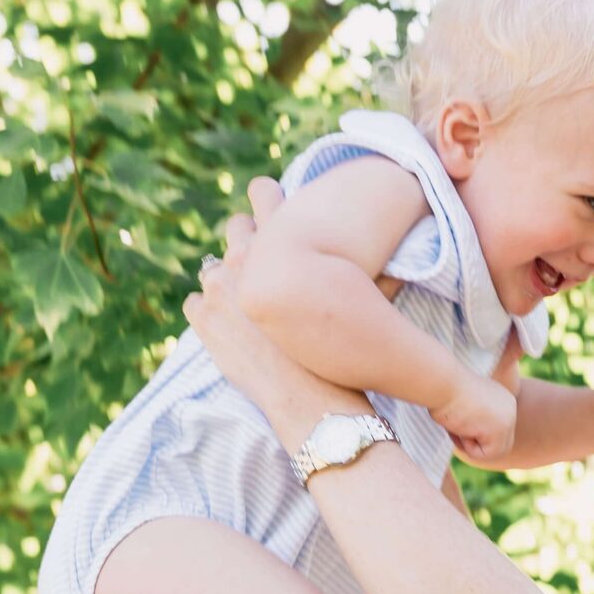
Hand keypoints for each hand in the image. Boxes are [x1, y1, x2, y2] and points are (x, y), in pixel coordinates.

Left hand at [184, 179, 364, 445]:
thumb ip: (378, 272)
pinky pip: (194, 303)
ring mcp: (218, 289)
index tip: (271, 209)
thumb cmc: (344, 350)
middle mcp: (243, 256)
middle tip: (259, 258)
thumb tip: (399, 260)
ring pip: (210, 266)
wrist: (314, 401)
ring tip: (242, 298)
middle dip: (245, 238)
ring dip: (224, 278)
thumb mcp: (367, 301)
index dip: (267, 197)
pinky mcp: (204, 321)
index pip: (263, 193)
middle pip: (234, 225)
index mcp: (279, 240)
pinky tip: (228, 327)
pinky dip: (207, 312)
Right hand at [436, 368, 517, 461]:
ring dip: (471, 447)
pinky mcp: (501, 429)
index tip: (457, 419)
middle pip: (499, 444)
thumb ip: (475, 419)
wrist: (441, 381)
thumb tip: (476, 440)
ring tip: (457, 428)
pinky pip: (485, 455)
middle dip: (476, 444)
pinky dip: (468, 448)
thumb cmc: (442, 391)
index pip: (495, 431)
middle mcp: (510, 408)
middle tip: (455, 430)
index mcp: (503, 399)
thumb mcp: (463, 406)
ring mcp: (509, 419)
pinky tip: (461, 428)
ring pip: (493, 452)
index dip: (473, 434)